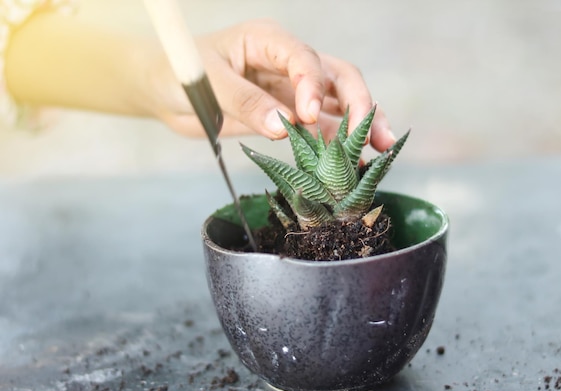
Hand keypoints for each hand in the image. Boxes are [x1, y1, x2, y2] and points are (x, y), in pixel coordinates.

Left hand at [151, 19, 396, 151]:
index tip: (309, 116)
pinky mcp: (289, 116)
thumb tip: (283, 128)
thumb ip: (245, 102)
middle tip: (374, 136)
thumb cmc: (179, 73)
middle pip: (337, 77)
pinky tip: (352, 162)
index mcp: (268, 42)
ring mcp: (291, 91)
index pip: (304, 58)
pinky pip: (319, 128)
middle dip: (361, 105)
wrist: (165, 90)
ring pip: (337, 104)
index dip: (312, 85)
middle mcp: (288, 64)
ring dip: (359, 127)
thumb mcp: (208, 84)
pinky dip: (337, 144)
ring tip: (377, 152)